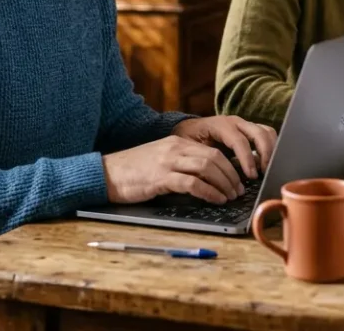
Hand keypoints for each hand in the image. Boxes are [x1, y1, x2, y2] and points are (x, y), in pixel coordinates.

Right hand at [102, 135, 243, 204]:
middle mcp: (174, 148)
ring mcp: (167, 162)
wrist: (105, 174)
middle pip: (214, 158)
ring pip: (206, 168)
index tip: (237, 180)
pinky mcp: (160, 178)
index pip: (212, 150)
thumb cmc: (133, 171)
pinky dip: (208, 192)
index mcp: (176, 142)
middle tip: (238, 191)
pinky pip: (192, 183)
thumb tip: (207, 178)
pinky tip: (215, 199)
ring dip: (223, 184)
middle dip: (231, 175)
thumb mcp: (160, 159)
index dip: (229, 166)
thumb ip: (181, 163)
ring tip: (230, 196)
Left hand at [170, 115, 277, 179]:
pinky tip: (266, 164)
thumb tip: (217, 174)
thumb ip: (204, 157)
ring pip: (267, 132)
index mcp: (221, 124)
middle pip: (259, 133)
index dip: (247, 159)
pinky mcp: (250, 130)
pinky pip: (267, 135)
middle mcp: (236, 122)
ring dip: (271, 151)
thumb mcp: (191, 148)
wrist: (189, 129)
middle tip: (264, 173)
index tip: (251, 176)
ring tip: (266, 170)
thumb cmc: (189, 139)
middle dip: (265, 154)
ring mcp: (245, 124)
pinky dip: (271, 148)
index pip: (240, 140)